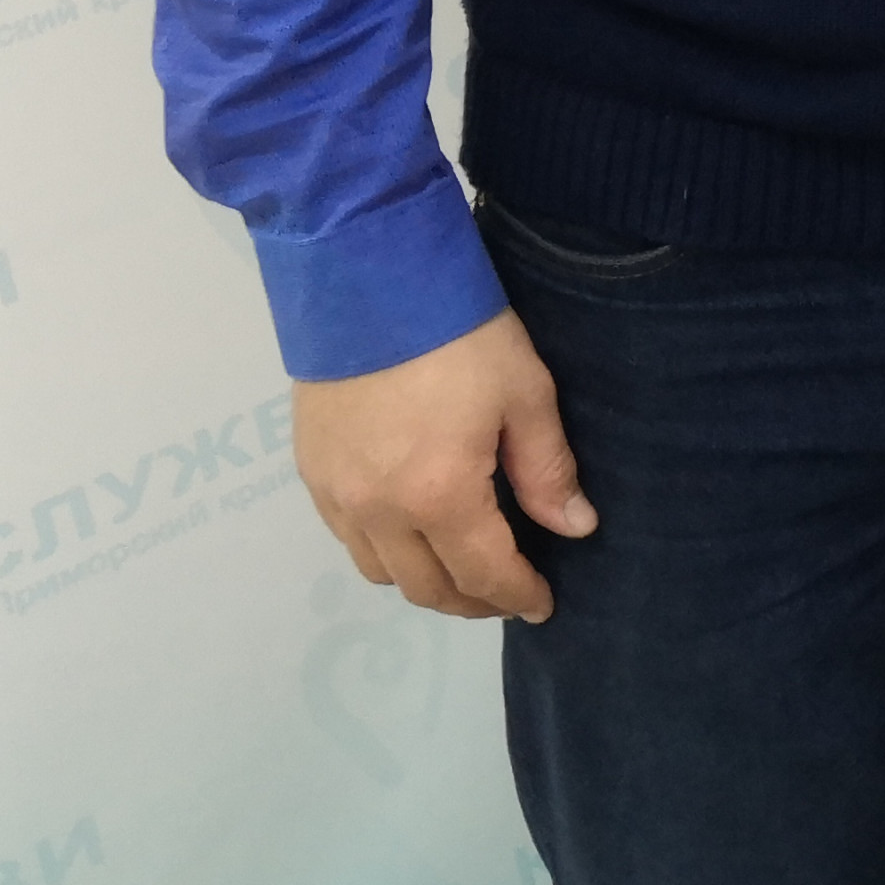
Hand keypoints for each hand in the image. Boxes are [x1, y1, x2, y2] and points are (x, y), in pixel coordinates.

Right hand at [294, 308, 595, 622]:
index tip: (542, 605)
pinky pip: (347, 539)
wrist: (368, 279)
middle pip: (425, 587)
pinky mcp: (310, 471)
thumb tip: (574, 527)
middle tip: (506, 593)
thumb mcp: (525, 393)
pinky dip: (384, 552)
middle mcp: (379, 511)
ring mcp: (335, 495)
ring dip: (424, 581)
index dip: (517, 595)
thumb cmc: (462, 332)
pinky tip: (412, 531)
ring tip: (462, 568)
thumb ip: (547, 469)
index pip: (483, 573)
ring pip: (380, 571)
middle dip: (472, 601)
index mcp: (439, 496)